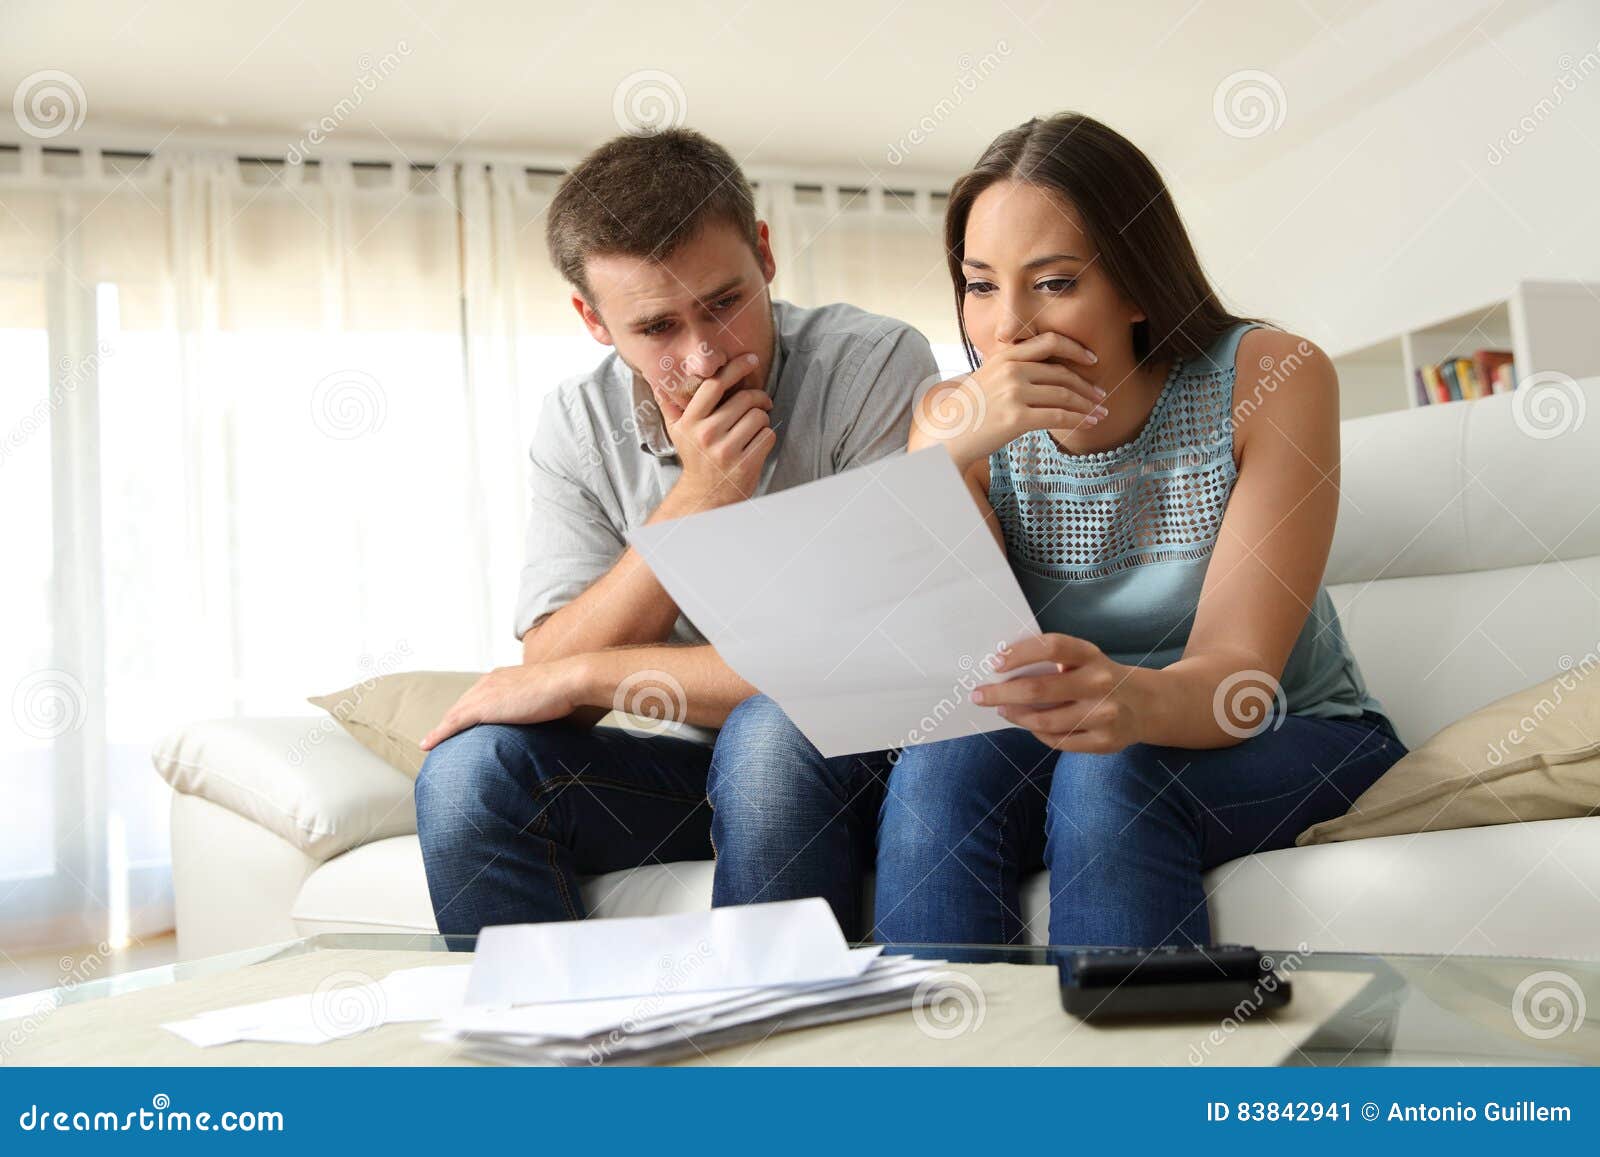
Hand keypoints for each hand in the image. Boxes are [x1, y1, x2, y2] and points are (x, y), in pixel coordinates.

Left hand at [419, 657, 590, 750]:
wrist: (568, 680)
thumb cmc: (566, 688)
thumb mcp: (545, 695)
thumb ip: (536, 704)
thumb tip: (542, 718)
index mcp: (501, 677)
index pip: (476, 697)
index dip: (465, 712)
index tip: (460, 725)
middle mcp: (488, 682)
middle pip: (461, 705)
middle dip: (448, 721)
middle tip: (438, 738)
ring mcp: (484, 693)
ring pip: (453, 715)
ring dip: (440, 730)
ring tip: (429, 744)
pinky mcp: (483, 707)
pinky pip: (453, 723)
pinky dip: (438, 734)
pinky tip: (428, 745)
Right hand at [653, 353, 775, 510]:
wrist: (706, 495)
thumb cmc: (696, 458)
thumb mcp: (677, 432)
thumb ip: (670, 406)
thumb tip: (658, 382)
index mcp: (690, 421)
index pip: (715, 384)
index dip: (736, 367)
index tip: (751, 359)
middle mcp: (706, 434)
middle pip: (745, 399)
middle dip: (758, 397)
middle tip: (760, 402)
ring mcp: (726, 450)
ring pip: (759, 416)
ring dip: (763, 418)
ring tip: (754, 427)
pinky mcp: (744, 464)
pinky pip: (767, 436)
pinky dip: (766, 436)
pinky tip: (756, 443)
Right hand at [908, 332, 1105, 468]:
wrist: (948, 435)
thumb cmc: (970, 410)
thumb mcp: (988, 377)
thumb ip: (1014, 368)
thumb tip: (1047, 372)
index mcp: (1006, 355)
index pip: (1049, 342)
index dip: (1075, 349)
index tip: (1092, 359)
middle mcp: (1011, 370)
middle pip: (1062, 373)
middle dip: (1087, 386)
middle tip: (1101, 395)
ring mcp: (1013, 393)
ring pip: (1064, 395)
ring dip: (1087, 405)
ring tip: (1101, 413)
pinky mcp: (1016, 418)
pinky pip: (1058, 416)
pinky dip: (1078, 420)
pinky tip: (1089, 423)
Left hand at [972, 634, 1140, 752]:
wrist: (1145, 704)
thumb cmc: (1097, 676)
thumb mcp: (1083, 659)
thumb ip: (1051, 661)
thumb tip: (1000, 670)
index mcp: (1091, 655)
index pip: (1051, 647)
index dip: (1020, 653)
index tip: (994, 662)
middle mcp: (1099, 683)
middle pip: (1039, 689)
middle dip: (1001, 693)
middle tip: (978, 695)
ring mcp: (1104, 715)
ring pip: (1045, 721)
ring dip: (1016, 715)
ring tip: (1002, 709)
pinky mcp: (1104, 742)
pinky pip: (1058, 741)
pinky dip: (1038, 733)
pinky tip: (1030, 724)